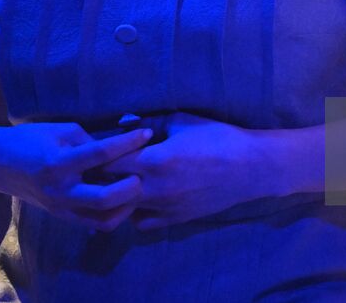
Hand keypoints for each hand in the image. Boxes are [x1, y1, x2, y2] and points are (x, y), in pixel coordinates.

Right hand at [0, 122, 151, 231]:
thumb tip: (118, 147)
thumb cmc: (29, 140)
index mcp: (59, 163)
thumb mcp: (60, 130)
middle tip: (143, 173)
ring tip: (136, 188)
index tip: (148, 133)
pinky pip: (93, 222)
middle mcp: (61, 190)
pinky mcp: (62, 216)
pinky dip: (112, 214)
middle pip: (105, 199)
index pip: (101, 154)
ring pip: (103, 219)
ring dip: (125, 206)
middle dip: (131, 187)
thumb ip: (89, 140)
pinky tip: (122, 199)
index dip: (128, 143)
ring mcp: (61, 207)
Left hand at [96, 112, 269, 229]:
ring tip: (118, 183)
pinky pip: (142, 223)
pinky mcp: (175, 220)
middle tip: (101, 166)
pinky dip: (135, 213)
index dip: (100, 154)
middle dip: (103, 177)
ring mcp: (164, 208)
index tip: (96, 148)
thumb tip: (126, 121)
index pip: (109, 162)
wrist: (249, 168)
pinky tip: (140, 199)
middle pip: (110, 189)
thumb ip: (151, 122)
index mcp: (154, 160)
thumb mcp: (182, 122)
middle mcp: (154, 189)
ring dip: (117, 197)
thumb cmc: (217, 138)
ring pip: (123, 210)